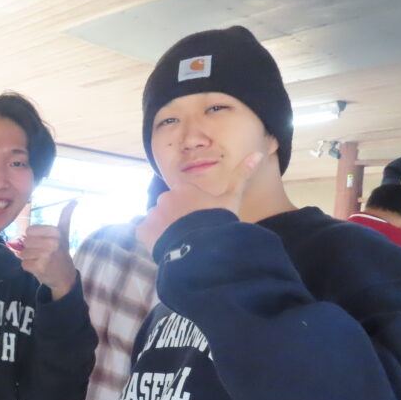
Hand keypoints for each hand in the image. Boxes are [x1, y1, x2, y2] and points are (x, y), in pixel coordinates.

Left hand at [14, 200, 78, 299]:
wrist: (65, 277)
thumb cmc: (61, 252)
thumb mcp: (64, 233)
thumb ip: (66, 216)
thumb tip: (75, 200)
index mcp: (56, 232)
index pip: (30, 230)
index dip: (33, 237)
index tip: (44, 242)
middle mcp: (53, 243)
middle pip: (25, 241)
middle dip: (30, 248)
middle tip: (42, 253)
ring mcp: (47, 256)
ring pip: (23, 253)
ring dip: (29, 258)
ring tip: (41, 261)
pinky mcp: (40, 268)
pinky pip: (24, 264)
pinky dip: (29, 267)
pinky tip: (40, 268)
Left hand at [136, 152, 262, 253]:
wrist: (202, 246)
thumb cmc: (218, 221)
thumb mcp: (232, 199)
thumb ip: (241, 176)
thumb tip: (258, 153)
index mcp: (183, 188)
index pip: (184, 196)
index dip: (191, 209)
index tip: (199, 220)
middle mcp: (164, 197)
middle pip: (169, 208)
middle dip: (177, 218)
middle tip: (190, 234)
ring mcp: (152, 213)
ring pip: (157, 220)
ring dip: (164, 229)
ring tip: (179, 243)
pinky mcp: (142, 230)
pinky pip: (144, 233)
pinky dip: (152, 239)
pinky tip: (166, 246)